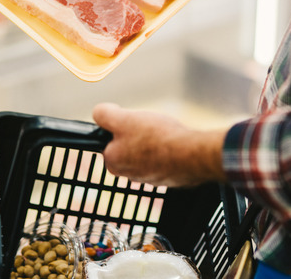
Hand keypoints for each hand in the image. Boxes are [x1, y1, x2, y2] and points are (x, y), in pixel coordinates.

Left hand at [92, 103, 227, 186]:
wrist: (191, 155)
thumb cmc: (156, 138)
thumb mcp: (123, 118)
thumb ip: (104, 114)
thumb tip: (100, 113)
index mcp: (114, 162)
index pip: (110, 141)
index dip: (120, 126)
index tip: (131, 122)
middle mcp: (129, 174)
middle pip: (129, 147)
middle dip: (138, 135)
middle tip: (149, 126)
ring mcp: (150, 178)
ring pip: (147, 153)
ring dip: (154, 143)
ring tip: (164, 134)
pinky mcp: (169, 178)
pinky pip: (164, 160)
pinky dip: (168, 152)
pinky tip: (174, 143)